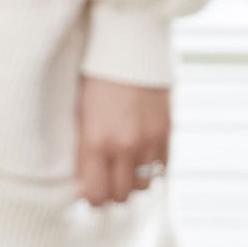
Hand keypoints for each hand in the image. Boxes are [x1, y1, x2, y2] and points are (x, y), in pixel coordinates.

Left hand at [75, 77, 171, 209]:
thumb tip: (85, 182)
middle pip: (121, 196)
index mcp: (95, 142)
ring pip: (144, 186)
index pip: (96, 195)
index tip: (90, 191)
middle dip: (113, 193)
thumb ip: (83, 149)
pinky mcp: (167, 132)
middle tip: (107, 182)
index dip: (93, 198)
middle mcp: (124, 146)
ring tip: (125, 170)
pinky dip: (152, 170)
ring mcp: (149, 141)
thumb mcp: (80, 113)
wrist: (130, 48)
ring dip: (134, 182)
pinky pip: (162, 169)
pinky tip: (142, 158)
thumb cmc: (97, 78)